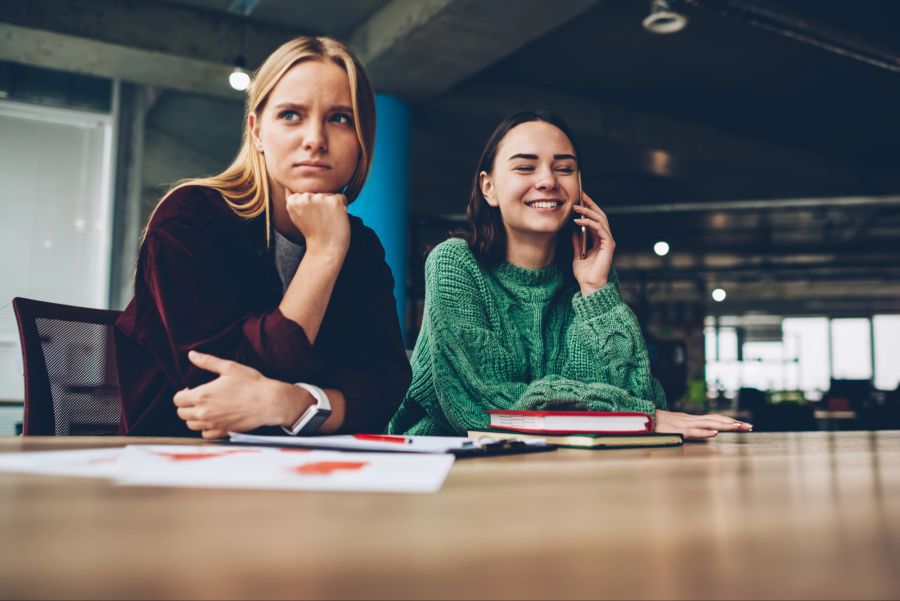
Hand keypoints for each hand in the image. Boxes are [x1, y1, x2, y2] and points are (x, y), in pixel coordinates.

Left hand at [173, 350, 313, 438]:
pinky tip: (213, 419)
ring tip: (204, 409)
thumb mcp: (229, 367)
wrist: (268, 402)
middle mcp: (204, 412)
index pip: (178, 399)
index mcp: (202, 395)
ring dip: (194, 418)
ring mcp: (213, 424)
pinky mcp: (223, 431)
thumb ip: (207, 361)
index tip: (191, 390)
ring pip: (191, 425)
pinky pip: (205, 434)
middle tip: (197, 399)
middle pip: (181, 414)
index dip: (182, 394)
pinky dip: (206, 428)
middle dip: (186, 406)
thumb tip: (192, 355)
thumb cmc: (251, 384)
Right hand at [284, 189, 349, 258]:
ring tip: (328, 220)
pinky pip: (342, 197)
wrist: (326, 248)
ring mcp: (320, 198)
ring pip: (330, 194)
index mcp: (293, 201)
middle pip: (318, 191)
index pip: (307, 192)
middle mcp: (305, 197)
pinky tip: (336, 218)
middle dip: (322, 203)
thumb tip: (289, 185)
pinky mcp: (334, 201)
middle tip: (320, 220)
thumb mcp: (296, 215)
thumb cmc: (313, 231)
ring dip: (332, 205)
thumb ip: (292, 199)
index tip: (311, 218)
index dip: (312, 205)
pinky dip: (343, 207)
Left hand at [571, 192, 614, 295]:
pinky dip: (589, 223)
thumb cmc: (584, 273)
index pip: (596, 219)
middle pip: (600, 215)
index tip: (579, 198)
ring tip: (575, 207)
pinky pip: (599, 229)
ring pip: (600, 220)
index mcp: (599, 239)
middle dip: (590, 204)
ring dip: (588, 212)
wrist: (589, 285)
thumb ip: (577, 242)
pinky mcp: (608, 245)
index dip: (589, 208)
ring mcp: (608, 241)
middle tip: (580, 195)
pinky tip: (578, 220)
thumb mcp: (577, 254)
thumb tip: (573, 230)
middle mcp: (606, 238)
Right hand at [654, 409, 752, 439]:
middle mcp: (692, 420)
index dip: (730, 421)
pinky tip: (714, 433)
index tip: (745, 425)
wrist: (644, 419)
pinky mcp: (679, 430)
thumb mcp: (678, 427)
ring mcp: (686, 424)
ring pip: (709, 424)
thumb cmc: (659, 425)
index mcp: (693, 420)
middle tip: (750, 427)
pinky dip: (704, 432)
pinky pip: (693, 431)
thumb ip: (690, 429)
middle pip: (717, 420)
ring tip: (738, 426)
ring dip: (724, 425)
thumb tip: (703, 433)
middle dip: (734, 423)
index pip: (716, 419)